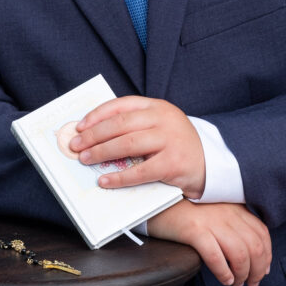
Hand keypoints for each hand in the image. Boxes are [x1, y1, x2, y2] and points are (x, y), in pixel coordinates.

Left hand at [69, 96, 205, 196]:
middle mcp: (164, 119)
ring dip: (101, 152)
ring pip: (127, 144)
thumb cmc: (176, 145)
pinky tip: (105, 181)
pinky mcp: (173, 163)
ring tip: (85, 160)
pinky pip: (140, 171)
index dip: (96, 115)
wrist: (210, 164)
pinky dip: (119, 177)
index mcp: (157, 106)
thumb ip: (134, 125)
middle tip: (75, 146)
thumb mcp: (159, 126)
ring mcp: (170, 140)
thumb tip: (93, 135)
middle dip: (93, 135)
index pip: (121, 105)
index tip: (79, 126)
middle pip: (120, 124)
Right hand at [147, 200, 271, 285]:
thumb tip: (249, 250)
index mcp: (234, 207)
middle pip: (255, 246)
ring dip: (242, 274)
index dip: (267, 255)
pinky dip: (224, 272)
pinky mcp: (195, 231)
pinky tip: (224, 279)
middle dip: (257, 270)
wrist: (157, 199)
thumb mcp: (214, 210)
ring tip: (236, 283)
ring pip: (240, 254)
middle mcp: (227, 213)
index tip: (263, 270)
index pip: (262, 233)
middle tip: (251, 283)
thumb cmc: (185, 209)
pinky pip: (216, 257)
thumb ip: (231, 223)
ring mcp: (212, 221)